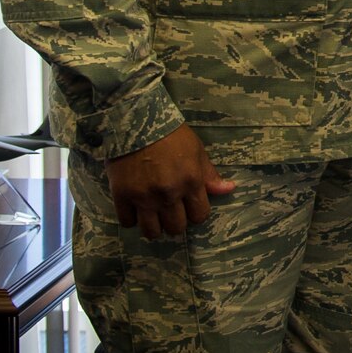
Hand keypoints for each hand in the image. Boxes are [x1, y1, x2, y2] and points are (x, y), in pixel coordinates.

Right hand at [105, 125, 234, 239]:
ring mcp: (144, 197)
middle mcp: (169, 194)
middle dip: (175, 222)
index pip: (199, 216)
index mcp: (191, 182)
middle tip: (170, 211)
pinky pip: (127, 222)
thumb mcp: (197, 150)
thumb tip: (229, 189)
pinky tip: (134, 209)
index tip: (189, 207)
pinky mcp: (122, 196)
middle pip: (176, 228)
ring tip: (152, 215)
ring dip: (154, 226)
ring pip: (151, 231)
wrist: (136, 121)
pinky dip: (131, 219)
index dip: (196, 214)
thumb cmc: (171, 134)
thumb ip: (209, 175)